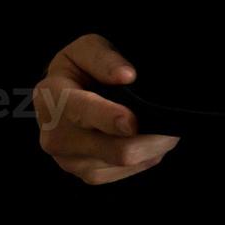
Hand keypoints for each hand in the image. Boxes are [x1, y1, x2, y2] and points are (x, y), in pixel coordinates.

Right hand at [34, 34, 179, 184]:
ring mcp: (70, 160)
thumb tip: (125, 76)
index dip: (110, 118)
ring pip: (126, 164)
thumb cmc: (80, 71)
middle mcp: (56, 135)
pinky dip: (145, 156)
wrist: (63, 99)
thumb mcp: (86, 49)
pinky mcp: (88, 175)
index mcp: (52, 98)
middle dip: (151, 138)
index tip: (133, 122)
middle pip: (115, 150)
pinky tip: (145, 139)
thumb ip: (103, 58)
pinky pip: (128, 172)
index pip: (83, 112)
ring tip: (158, 127)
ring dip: (152, 146)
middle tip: (172, 124)